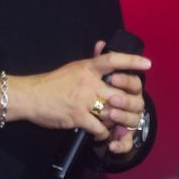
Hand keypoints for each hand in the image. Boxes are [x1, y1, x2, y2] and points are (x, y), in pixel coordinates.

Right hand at [13, 41, 148, 152]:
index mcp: (87, 68)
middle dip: (125, 105)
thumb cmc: (51, 83)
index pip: (113, 60)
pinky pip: (99, 128)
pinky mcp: (77, 116)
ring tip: (111, 122)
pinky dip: (102, 133)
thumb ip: (91, 61)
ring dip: (114, 120)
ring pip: (111, 112)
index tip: (148, 64)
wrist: (30, 96)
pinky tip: (99, 134)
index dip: (132, 61)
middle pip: (118, 93)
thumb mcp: (73, 67)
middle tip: (126, 110)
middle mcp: (88, 82)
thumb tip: (103, 44)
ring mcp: (83, 100)